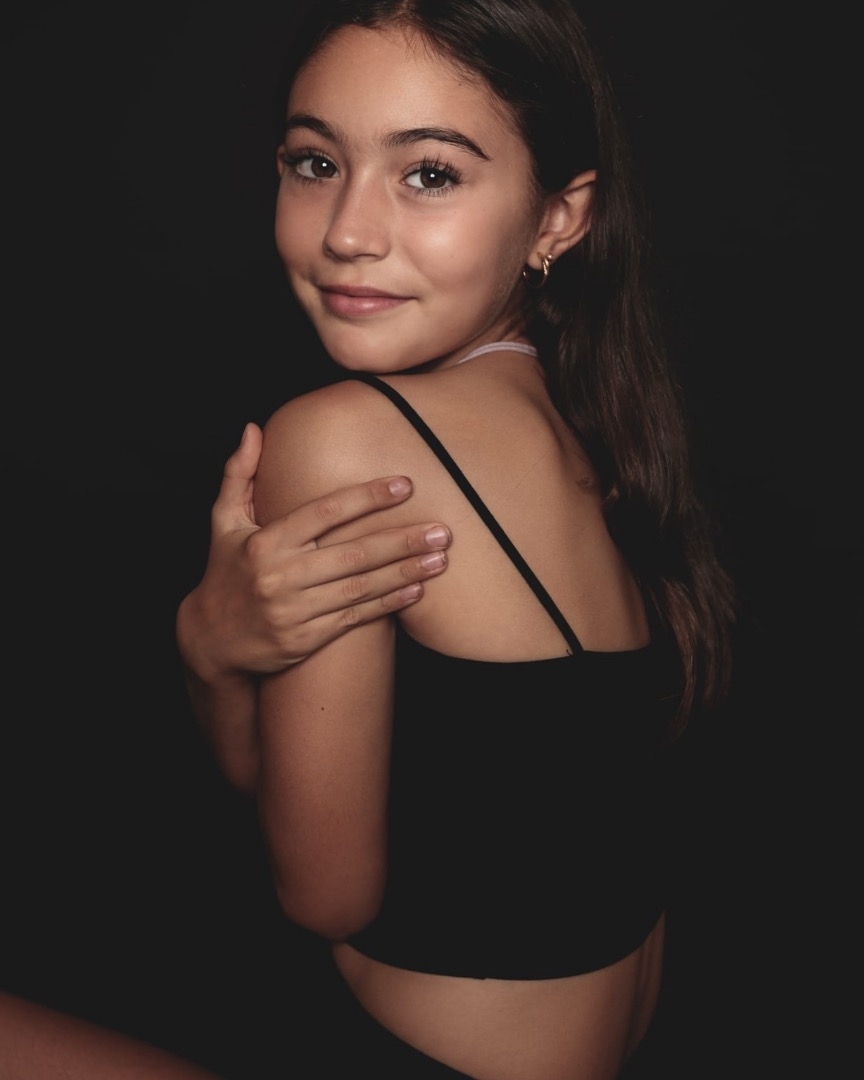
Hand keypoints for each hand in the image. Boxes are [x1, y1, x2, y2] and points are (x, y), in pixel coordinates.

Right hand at [177, 423, 450, 681]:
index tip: (405, 485)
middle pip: (352, 555)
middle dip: (400, 541)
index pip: (324, 513)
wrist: (211, 640)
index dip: (366, 498)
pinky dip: (388, 604)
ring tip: (439, 558)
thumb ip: (239, 474)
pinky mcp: (306, 639)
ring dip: (404, 573)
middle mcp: (280, 577)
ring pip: (359, 588)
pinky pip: (355, 618)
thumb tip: (253, 428)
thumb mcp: (222, 522)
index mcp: (265, 542)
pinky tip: (417, 590)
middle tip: (442, 529)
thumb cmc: (224, 571)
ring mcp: (294, 611)